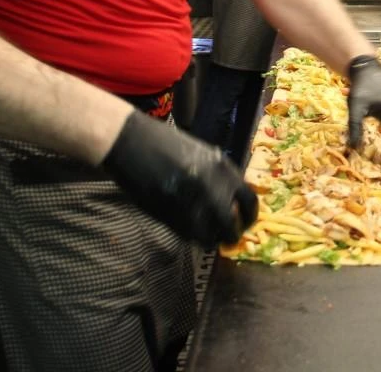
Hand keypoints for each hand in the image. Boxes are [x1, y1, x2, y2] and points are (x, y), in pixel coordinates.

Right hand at [102, 110, 257, 245]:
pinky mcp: (167, 213)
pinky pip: (186, 234)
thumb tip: (232, 202)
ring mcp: (188, 202)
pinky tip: (188, 229)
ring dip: (209, 239)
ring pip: (208, 236)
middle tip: (228, 238)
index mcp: (222, 167)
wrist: (131, 140)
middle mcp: (211, 186)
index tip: (245, 223)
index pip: (249, 200)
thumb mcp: (202, 155)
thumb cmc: (166, 143)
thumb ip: (219, 176)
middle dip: (231, 235)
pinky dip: (190, 236)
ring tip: (206, 236)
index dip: (249, 216)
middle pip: (231, 226)